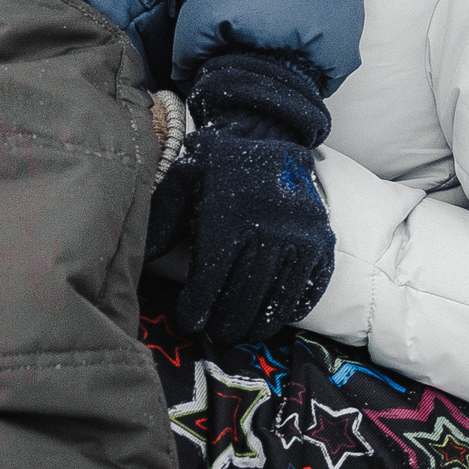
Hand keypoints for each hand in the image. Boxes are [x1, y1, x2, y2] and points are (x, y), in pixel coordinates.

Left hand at [150, 51, 334, 342]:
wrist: (268, 134)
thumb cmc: (218, 163)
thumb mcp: (184, 179)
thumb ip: (164, 216)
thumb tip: (145, 257)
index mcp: (228, 219)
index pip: (210, 282)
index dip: (197, 309)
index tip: (189, 322)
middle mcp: (268, 231)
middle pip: (243, 298)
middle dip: (225, 324)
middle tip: (215, 333)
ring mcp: (301, 238)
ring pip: (277, 300)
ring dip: (258, 323)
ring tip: (243, 331)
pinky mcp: (323, 241)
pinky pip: (310, 288)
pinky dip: (293, 308)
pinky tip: (276, 315)